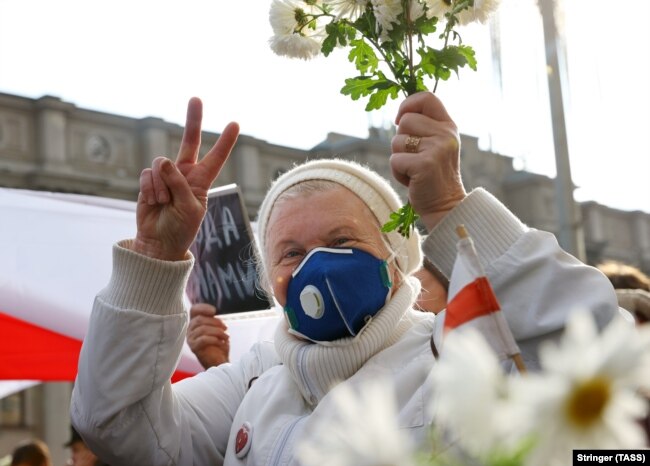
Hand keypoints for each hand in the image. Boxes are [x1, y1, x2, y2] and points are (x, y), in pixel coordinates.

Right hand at [134, 98, 239, 259]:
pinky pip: (149, 174)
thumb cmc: (180, 229)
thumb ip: (180, 184)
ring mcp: (166, 176)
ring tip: (164, 203)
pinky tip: (154, 202)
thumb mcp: (190, 209)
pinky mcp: (149, 181)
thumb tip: (164, 161)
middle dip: (193, 120)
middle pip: (189, 142)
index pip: (216, 158)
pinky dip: (150, 189)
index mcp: (202, 181)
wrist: (158, 243)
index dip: (225, 141)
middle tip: (196, 98)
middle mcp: (185, 174)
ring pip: (162, 163)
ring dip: (162, 185)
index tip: (235, 123)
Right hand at [187, 303, 229, 368]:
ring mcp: (190, 338)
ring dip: (218, 332)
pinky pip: (203, 339)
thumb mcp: (218, 328)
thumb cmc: (219, 344)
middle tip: (225, 328)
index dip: (203, 308)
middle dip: (215, 322)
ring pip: (203, 329)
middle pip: (200, 319)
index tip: (214, 311)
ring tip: (226, 337)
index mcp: (195, 323)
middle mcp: (190, 329)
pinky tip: (221, 343)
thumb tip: (214, 311)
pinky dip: (215, 340)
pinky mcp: (193, 347)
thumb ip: (214, 319)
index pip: (194, 310)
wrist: (219, 361)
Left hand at [391, 92, 466, 230]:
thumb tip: (400, 115)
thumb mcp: (435, 145)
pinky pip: (395, 160)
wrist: (446, 206)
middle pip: (405, 121)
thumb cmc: (433, 176)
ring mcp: (437, 148)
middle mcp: (445, 134)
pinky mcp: (425, 164)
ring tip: (414, 171)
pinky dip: (398, 173)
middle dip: (401, 141)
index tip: (400, 120)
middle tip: (414, 158)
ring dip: (398, 159)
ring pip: (396, 141)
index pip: (427, 97)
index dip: (408, 104)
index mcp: (448, 126)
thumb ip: (424, 128)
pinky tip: (412, 181)